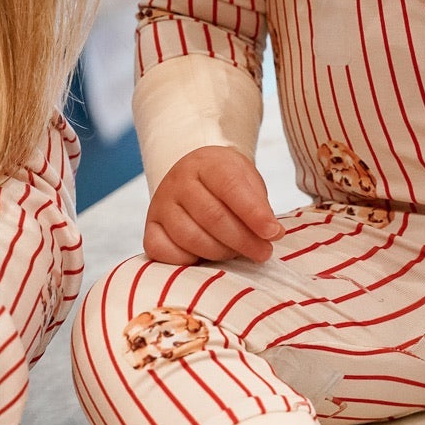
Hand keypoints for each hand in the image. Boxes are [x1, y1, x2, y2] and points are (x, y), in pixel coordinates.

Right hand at [145, 147, 282, 264]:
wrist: (195, 177)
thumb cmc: (227, 184)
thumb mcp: (248, 182)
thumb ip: (259, 206)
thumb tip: (272, 233)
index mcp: (207, 163)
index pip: (231, 188)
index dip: (254, 214)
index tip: (274, 233)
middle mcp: (179, 181)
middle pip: (213, 217)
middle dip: (243, 240)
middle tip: (264, 252)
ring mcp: (161, 205)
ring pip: (191, 238)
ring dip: (220, 252)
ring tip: (237, 253)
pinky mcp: (151, 228)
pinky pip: (164, 251)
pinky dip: (187, 261)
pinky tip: (205, 258)